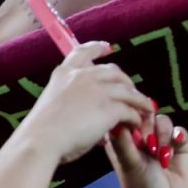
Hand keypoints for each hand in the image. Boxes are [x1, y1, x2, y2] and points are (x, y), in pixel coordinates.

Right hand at [17, 42, 154, 164]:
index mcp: (64, 73)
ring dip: (139, 101)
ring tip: (146, 110)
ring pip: (127, 91)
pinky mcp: (109, 108)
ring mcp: (97, 90)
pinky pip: (130, 110)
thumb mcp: (53, 100)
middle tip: (133, 92)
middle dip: (127, 82)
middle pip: (114, 72)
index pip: (83, 52)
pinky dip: (135, 117)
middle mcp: (82, 76)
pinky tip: (135, 124)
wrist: (42, 140)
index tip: (108, 47)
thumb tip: (88, 106)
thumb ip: (71, 96)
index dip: (97, 48)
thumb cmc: (42, 128)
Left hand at [107, 113, 187, 187]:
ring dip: (161, 134)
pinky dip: (177, 136)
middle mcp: (142, 137)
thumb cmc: (141, 187)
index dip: (127, 117)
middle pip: (144, 115)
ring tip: (158, 153)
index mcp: (124, 140)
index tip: (130, 126)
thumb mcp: (127, 164)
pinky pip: (180, 130)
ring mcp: (162, 139)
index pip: (123, 118)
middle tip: (146, 143)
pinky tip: (172, 150)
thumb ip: (122, 142)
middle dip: (145, 125)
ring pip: (162, 120)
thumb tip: (116, 120)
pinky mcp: (181, 145)